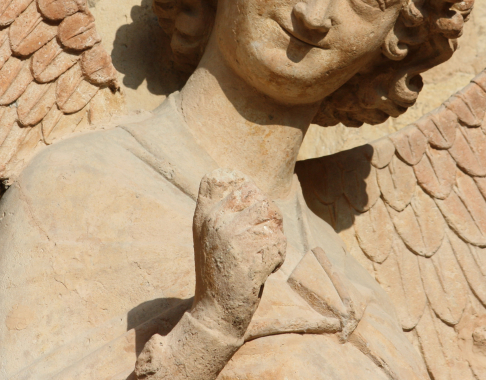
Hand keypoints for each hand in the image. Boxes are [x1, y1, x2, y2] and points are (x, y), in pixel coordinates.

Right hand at [189, 170, 286, 340]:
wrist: (216, 311)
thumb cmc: (219, 271)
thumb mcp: (208, 233)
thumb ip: (217, 205)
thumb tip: (235, 175)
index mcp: (205, 214)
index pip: (227, 178)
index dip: (245, 186)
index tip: (248, 208)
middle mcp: (216, 221)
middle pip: (260, 198)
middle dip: (270, 218)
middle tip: (261, 240)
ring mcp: (232, 236)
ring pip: (273, 219)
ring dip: (275, 239)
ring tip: (260, 256)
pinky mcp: (250, 255)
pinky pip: (280, 243)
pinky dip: (277, 258)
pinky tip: (262, 271)